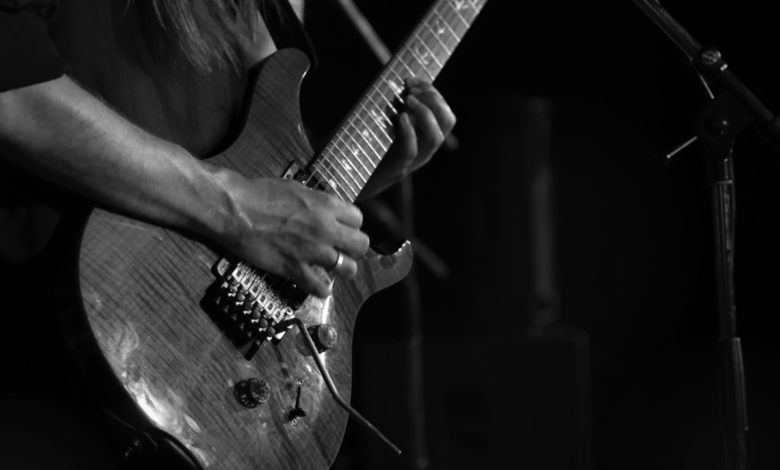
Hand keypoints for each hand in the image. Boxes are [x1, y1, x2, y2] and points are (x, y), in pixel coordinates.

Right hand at [214, 174, 369, 297]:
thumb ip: (317, 202)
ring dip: (343, 269)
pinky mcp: (294, 268)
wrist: (235, 209)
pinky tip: (319, 287)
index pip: (358, 220)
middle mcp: (325, 229)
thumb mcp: (296, 189)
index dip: (351, 226)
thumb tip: (326, 210)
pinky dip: (321, 289)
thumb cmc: (260, 194)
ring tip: (335, 269)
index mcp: (326, 205)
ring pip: (347, 268)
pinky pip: (319, 287)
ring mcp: (311, 250)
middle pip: (361, 245)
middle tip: (344, 250)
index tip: (343, 230)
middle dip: (354, 249)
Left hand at [359, 78, 455, 198]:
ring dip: (424, 113)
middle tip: (411, 89)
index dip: (433, 93)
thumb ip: (390, 107)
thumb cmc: (358, 148)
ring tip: (407, 100)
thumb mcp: (378, 123)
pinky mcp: (393, 170)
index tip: (411, 81)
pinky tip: (399, 118)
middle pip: (447, 122)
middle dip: (434, 99)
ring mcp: (410, 162)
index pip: (444, 114)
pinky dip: (408, 132)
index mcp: (422, 138)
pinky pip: (410, 152)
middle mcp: (421, 150)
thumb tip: (396, 83)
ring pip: (435, 138)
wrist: (341, 179)